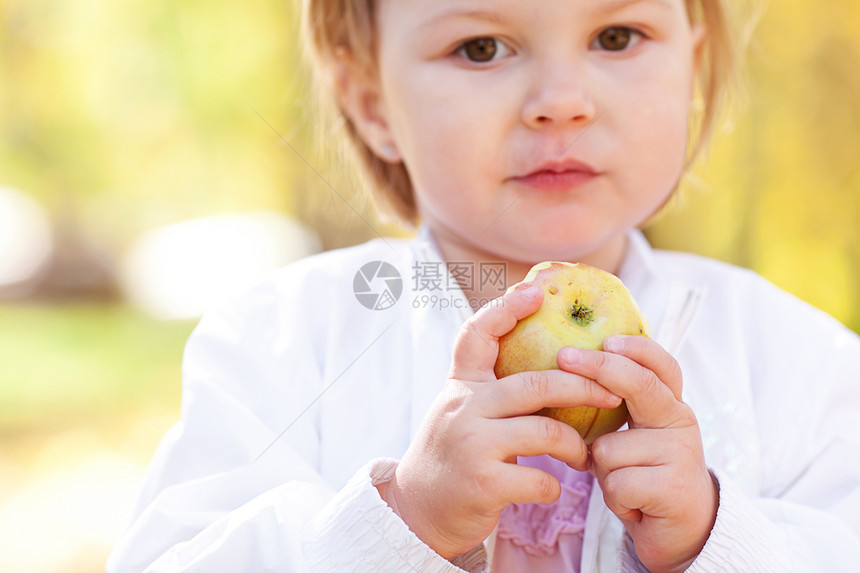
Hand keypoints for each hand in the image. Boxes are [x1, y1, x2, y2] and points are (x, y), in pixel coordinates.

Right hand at [376, 284, 623, 558]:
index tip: (535, 291)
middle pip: (536, 384)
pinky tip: (553, 488)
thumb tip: (548, 362)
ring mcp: (472, 445)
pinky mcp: (483, 483)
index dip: (505, 308)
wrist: (417, 510)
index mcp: (460, 386)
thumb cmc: (454, 455)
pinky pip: (540, 479)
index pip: (476, 334)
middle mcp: (463, 408)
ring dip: (575, 445)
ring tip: (583, 455)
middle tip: (612, 394)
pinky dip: (555, 486)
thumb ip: (491, 389)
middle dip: (584, 386)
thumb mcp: (461, 411)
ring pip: (546, 431)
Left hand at [557, 336, 717, 572]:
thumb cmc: (642, 474)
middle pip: (640, 385)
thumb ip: (611, 408)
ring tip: (623, 483)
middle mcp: (681, 420)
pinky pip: (617, 482)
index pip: (660, 365)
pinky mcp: (674, 488)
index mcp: (669, 403)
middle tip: (563, 356)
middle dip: (599, 368)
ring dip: (602, 470)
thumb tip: (562, 373)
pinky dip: (613, 497)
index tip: (605, 339)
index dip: (635, 348)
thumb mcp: (629, 436)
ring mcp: (681, 453)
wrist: (679, 531)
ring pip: (610, 448)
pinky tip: (632, 504)